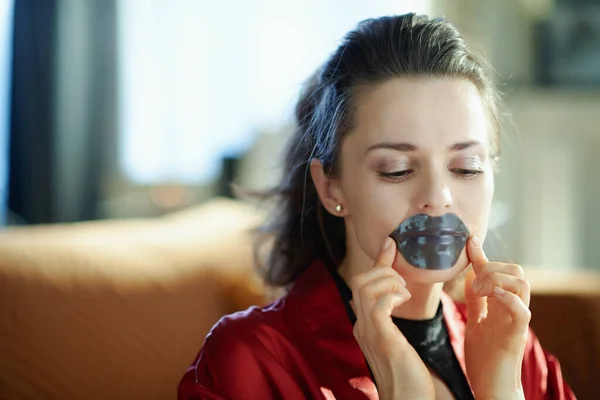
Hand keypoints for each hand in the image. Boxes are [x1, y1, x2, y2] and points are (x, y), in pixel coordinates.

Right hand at [350, 237, 434, 399]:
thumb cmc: (410, 377)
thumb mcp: (398, 341)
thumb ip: (391, 321)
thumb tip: (395, 300)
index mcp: (365, 325)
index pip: (363, 284)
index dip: (378, 260)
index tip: (391, 242)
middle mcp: (362, 326)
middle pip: (359, 280)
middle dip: (383, 269)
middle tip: (404, 282)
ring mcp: (369, 332)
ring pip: (365, 287)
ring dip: (388, 280)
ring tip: (405, 293)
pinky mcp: (383, 339)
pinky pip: (378, 305)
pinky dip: (390, 295)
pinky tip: (403, 300)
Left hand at [464, 236, 530, 399]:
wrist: (490, 386)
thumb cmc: (484, 357)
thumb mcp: (475, 321)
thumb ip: (476, 299)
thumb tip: (470, 274)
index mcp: (501, 303)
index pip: (496, 271)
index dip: (483, 254)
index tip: (470, 240)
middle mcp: (512, 308)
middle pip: (516, 271)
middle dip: (492, 267)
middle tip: (472, 284)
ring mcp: (516, 320)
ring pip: (522, 284)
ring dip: (498, 279)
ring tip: (479, 292)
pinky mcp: (517, 335)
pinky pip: (522, 310)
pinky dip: (508, 297)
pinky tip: (490, 296)